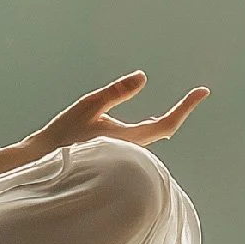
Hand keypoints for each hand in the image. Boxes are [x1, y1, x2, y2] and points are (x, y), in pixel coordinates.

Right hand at [30, 72, 210, 151]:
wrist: (41, 166)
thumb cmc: (63, 137)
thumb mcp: (89, 106)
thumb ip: (116, 92)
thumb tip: (143, 77)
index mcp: (129, 140)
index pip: (166, 123)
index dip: (186, 107)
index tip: (203, 91)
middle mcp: (131, 153)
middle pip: (163, 131)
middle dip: (177, 113)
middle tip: (195, 95)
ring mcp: (123, 159)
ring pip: (150, 139)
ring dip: (161, 122)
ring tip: (179, 107)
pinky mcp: (114, 160)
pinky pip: (137, 144)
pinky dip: (145, 131)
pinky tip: (140, 127)